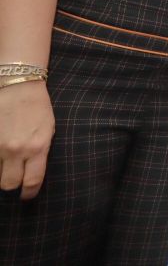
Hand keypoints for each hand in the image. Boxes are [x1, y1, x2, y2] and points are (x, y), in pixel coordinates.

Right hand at [0, 81, 54, 199]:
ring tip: (4, 165)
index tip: (27, 195)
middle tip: (13, 179)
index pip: (32, 181)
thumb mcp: (48, 130)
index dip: (29, 193)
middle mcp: (16, 150)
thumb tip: (32, 170)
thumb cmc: (37, 107)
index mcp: (37, 148)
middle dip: (12, 184)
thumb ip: (40, 151)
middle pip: (9, 183)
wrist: (17, 86)